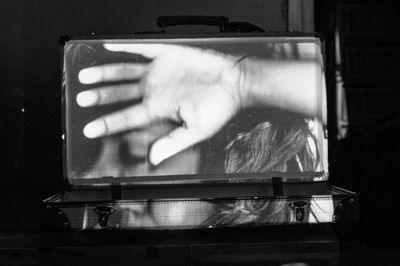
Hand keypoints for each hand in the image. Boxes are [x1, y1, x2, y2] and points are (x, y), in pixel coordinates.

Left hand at [76, 44, 241, 164]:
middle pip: (119, 94)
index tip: (89, 128)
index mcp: (159, 110)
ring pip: (124, 73)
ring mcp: (158, 73)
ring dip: (105, 74)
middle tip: (81, 98)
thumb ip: (173, 142)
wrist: (236, 82)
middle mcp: (154, 91)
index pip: (126, 118)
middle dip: (99, 96)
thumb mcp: (197, 131)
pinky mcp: (166, 54)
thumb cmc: (219, 107)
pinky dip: (124, 47)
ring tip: (86, 76)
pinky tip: (109, 46)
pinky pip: (140, 49)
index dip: (107, 123)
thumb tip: (154, 158)